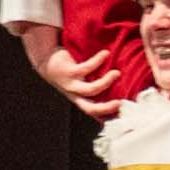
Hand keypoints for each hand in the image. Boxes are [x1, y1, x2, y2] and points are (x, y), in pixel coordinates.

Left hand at [17, 25, 134, 113]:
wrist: (47, 62)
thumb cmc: (69, 74)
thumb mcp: (80, 83)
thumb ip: (94, 87)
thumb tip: (114, 89)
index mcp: (79, 100)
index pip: (93, 113)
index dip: (106, 117)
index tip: (122, 114)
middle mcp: (75, 95)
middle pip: (90, 108)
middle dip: (106, 108)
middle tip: (120, 103)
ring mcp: (71, 85)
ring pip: (91, 90)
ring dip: (106, 82)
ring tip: (116, 73)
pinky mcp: (69, 72)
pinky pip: (86, 68)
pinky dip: (98, 60)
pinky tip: (105, 53)